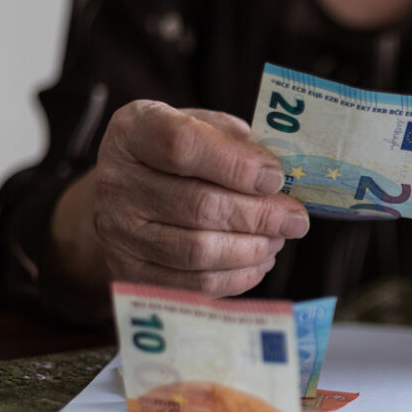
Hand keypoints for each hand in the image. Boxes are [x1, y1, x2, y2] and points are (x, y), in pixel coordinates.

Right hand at [52, 100, 308, 296]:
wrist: (126, 193)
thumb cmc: (176, 155)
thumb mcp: (200, 126)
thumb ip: (235, 141)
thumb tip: (278, 175)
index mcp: (133, 131)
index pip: (183, 146)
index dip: (238, 165)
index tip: (277, 178)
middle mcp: (115, 181)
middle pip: (197, 205)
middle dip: (259, 215)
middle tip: (296, 219)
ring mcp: (117, 232)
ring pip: (198, 251)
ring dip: (252, 248)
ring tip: (279, 238)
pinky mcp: (129, 273)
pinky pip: (193, 285)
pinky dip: (237, 277)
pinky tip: (260, 260)